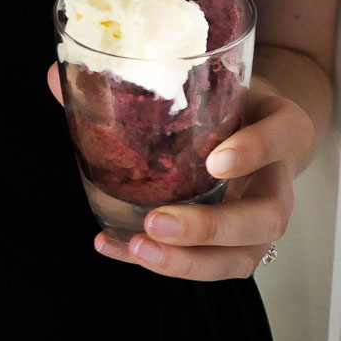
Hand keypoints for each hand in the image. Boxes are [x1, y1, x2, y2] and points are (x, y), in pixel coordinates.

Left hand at [45, 69, 313, 280]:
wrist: (260, 125)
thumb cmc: (230, 100)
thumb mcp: (207, 78)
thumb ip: (144, 77)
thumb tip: (58, 74)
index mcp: (282, 126)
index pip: (281, 137)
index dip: (254, 151)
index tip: (214, 160)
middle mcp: (279, 180)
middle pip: (264, 217)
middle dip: (210, 228)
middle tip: (158, 221)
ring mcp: (262, 219)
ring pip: (242, 256)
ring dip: (189, 262)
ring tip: (138, 248)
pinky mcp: (238, 244)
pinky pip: (209, 265)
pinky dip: (164, 263)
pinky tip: (117, 248)